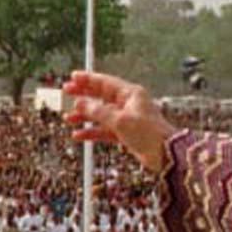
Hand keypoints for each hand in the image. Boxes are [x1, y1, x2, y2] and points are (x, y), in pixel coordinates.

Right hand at [62, 71, 178, 172]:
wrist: (165, 154)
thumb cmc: (148, 133)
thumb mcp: (119, 120)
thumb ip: (97, 111)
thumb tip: (79, 103)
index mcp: (131, 94)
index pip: (105, 82)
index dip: (88, 80)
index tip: (72, 77)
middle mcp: (128, 104)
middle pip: (101, 96)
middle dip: (83, 96)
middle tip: (66, 93)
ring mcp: (126, 119)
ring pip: (100, 114)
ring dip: (84, 116)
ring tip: (68, 118)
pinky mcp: (125, 133)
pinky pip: (104, 130)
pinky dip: (91, 132)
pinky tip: (79, 134)